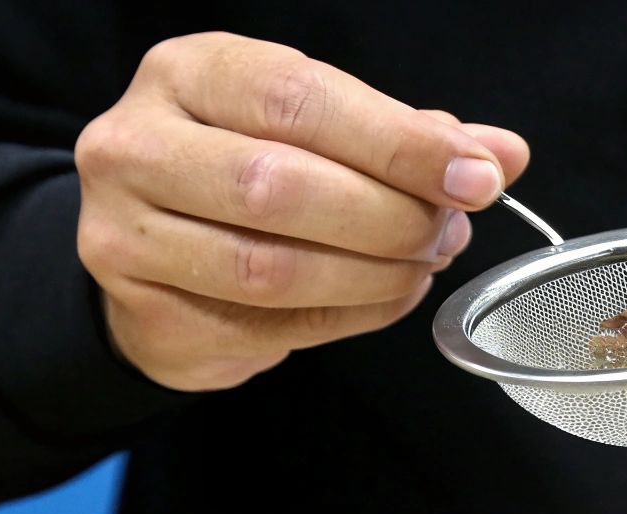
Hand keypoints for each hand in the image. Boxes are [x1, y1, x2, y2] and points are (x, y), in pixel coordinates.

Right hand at [74, 32, 528, 390]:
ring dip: (374, 275)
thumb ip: (406, 139)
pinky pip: (270, 325)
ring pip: (271, 267)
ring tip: (421, 264)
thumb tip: (500, 154)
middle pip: (279, 185)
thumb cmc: (244, 176)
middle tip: (447, 230)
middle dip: (390, 216)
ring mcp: (126, 233)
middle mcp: (137, 144)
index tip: (475, 176)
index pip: (298, 99)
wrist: (153, 256)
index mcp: (189, 74)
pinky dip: (351, 316)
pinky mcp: (145, 313)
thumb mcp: (321, 132)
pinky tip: (386, 297)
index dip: (398, 143)